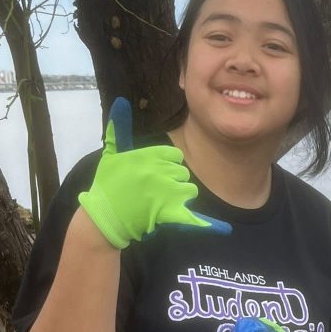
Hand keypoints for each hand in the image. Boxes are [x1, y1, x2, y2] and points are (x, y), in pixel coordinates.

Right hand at [78, 97, 230, 248]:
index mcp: (149, 155)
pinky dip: (210, 224)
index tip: (156, 173)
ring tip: (160, 203)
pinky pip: (195, 216)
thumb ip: (119, 128)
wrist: (105, 216)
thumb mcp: (111, 154)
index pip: (174, 155)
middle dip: (173, 180)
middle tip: (155, 190)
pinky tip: (224, 229)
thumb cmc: (107, 185)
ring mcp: (167, 193)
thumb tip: (122, 102)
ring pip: (189, 189)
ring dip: (180, 196)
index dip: (167, 165)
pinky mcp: (170, 213)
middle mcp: (161, 172)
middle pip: (182, 172)